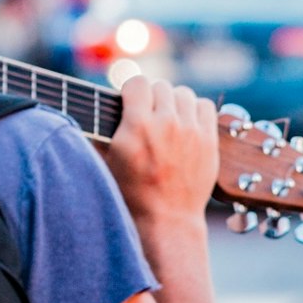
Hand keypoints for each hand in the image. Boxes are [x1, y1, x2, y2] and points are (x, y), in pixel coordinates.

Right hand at [106, 76, 217, 227]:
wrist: (166, 220)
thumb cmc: (131, 195)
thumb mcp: (107, 162)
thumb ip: (102, 132)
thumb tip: (93, 110)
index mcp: (137, 126)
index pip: (137, 82)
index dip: (131, 91)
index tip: (130, 102)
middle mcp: (166, 123)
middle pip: (161, 86)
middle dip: (152, 98)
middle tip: (148, 115)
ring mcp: (190, 131)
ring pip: (183, 93)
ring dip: (173, 102)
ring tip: (167, 119)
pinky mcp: (209, 140)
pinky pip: (205, 106)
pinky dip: (195, 110)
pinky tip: (187, 124)